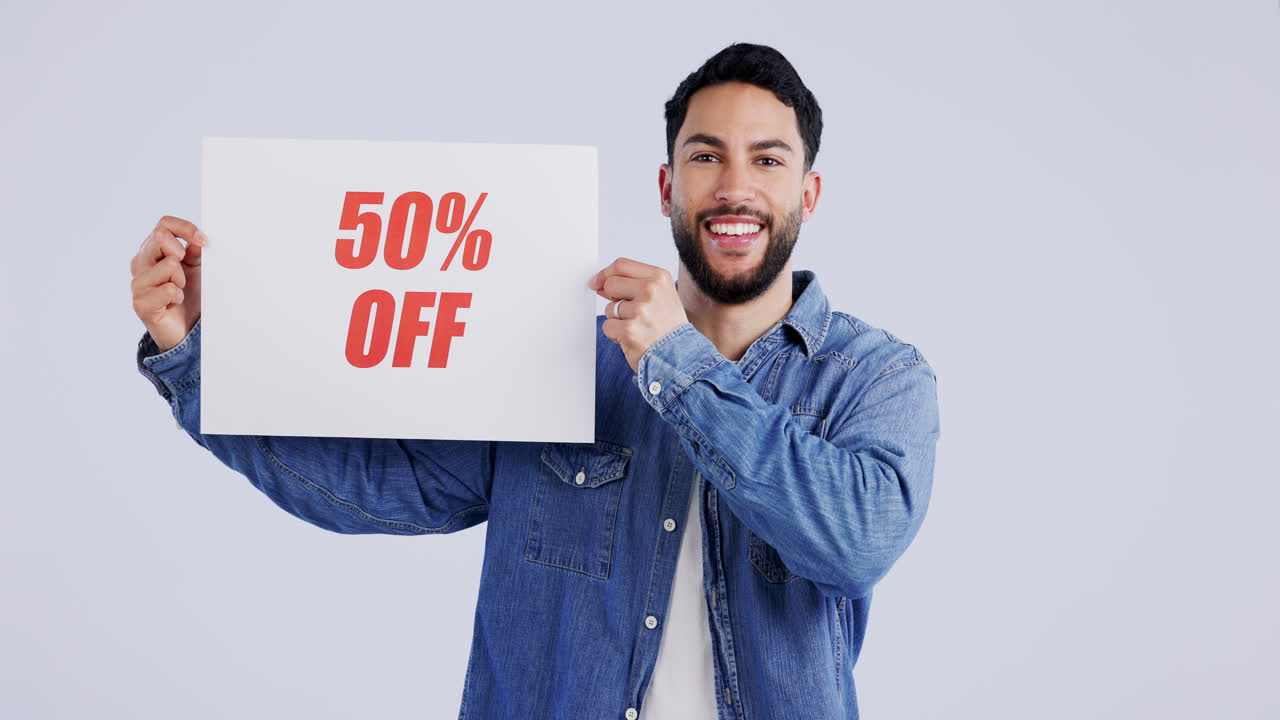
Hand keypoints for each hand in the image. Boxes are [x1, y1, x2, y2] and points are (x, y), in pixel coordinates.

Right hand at [130, 216, 205, 351]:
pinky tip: (173, 304)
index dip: (185, 228)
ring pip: (169, 264)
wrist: (183, 329)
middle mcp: (140, 263)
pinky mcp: (141, 303)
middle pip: (160, 236)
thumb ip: (194, 251)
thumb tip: (197, 240)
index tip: (204, 241)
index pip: (164, 224)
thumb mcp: (196, 269)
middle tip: (184, 273)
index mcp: (152, 250)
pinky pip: (168, 289)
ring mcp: (138, 283)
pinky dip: (177, 296)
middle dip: (181, 253)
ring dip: (181, 280)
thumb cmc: (189, 295)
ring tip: (178, 291)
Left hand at [587, 257, 688, 372]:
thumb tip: (601, 283)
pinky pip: (608, 326)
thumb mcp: (661, 296)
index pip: (621, 265)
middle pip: (611, 284)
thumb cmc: (668, 327)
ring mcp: (640, 310)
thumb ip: (634, 284)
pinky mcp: (629, 330)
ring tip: (637, 328)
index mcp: (659, 277)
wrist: (681, 356)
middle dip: (612, 299)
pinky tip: (632, 338)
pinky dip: (615, 335)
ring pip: (609, 308)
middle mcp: (651, 290)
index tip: (596, 283)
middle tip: (627, 312)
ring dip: (618, 320)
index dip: (604, 274)